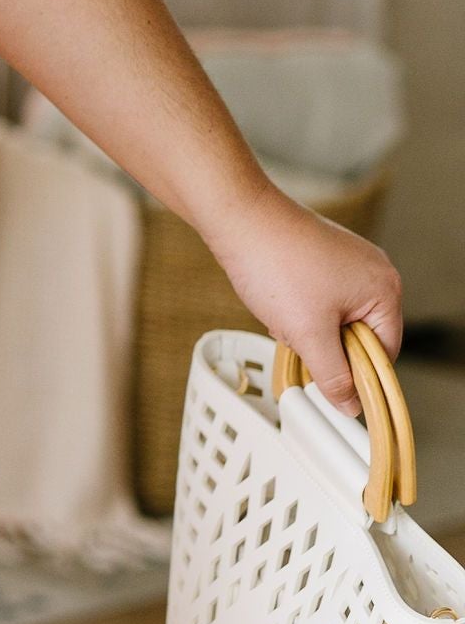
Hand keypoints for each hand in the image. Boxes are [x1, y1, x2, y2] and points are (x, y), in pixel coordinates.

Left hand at [209, 181, 403, 416]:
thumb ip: (334, 375)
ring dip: (308, 328)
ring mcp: (348, 260)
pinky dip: (299, 309)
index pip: (385, 352)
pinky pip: (320, 299)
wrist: (238, 218)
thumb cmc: (276, 265)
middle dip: (326, 345)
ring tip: (282, 312)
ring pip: (335, 319)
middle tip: (297, 336)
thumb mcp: (308, 334)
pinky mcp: (323, 255)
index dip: (356, 373)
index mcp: (384, 289)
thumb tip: (350, 405)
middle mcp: (374, 271)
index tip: (329, 384)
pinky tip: (277, 299)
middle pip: (360, 336)